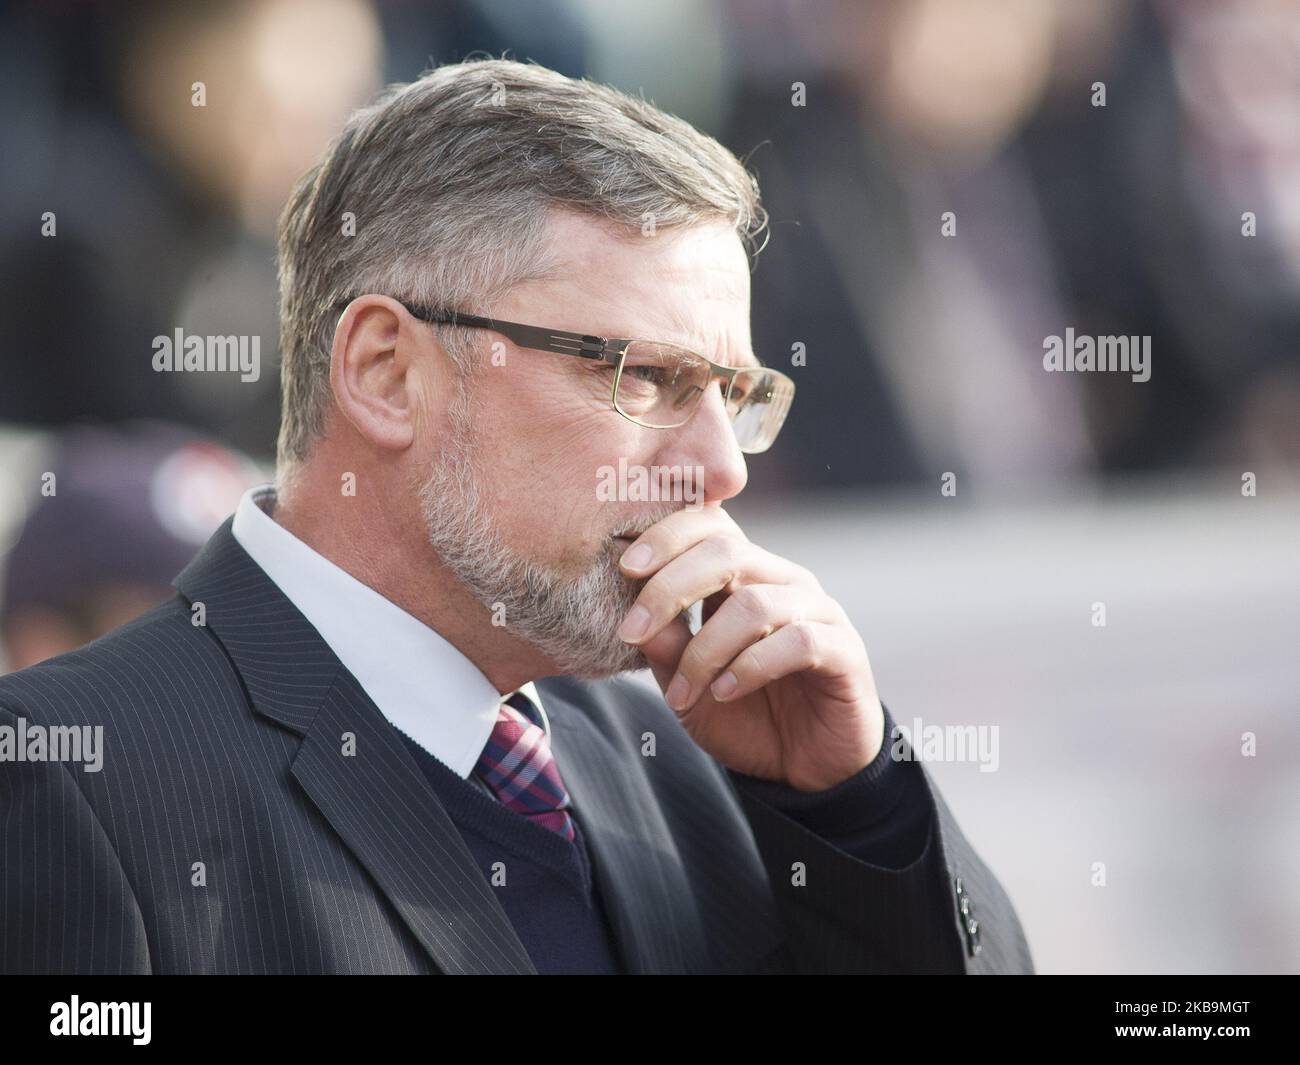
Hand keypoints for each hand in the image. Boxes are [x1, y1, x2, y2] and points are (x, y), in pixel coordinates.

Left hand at [617, 503, 883, 790]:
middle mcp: (783, 582)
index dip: (666, 536)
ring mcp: (819, 611)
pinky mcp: (845, 649)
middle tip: (631, 631)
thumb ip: (664, 649)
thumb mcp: (687, 685)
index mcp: (746, 576)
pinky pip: (798, 641)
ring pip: (754, 604)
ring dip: (705, 650)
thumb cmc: (742, 716)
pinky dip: (751, 667)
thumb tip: (631, 614)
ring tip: (682, 693)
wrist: (802, 768)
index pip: (710, 526)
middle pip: (726, 552)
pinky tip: (724, 693)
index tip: (623, 566)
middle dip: (669, 588)